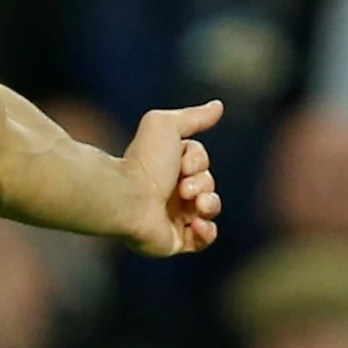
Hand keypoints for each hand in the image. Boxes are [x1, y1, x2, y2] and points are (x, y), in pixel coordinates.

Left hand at [122, 100, 224, 256]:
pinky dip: (207, 232)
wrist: (129, 198)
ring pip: (210, 211)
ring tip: (195, 204)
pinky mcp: (174, 242)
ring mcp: (173, 218)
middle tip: (183, 187)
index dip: (199, 162)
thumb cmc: (145, 161)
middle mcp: (170, 192)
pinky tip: (197, 223)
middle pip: (209, 185)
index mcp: (168, 167)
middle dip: (203, 184)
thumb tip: (218, 105)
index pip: (201, 163)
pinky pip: (203, 240)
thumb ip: (193, 117)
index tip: (182, 163)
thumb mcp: (167, 126)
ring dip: (209, 204)